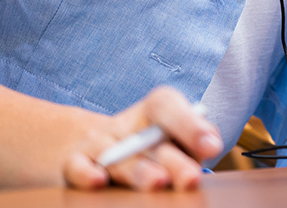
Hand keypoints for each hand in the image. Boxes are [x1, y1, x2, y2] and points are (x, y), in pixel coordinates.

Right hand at [62, 86, 222, 190]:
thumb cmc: (148, 146)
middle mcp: (126, 125)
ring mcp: (98, 143)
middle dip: (172, 160)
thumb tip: (211, 144)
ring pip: (117, 157)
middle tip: (190, 177)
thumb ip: (193, 140)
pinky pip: (77, 166)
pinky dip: (86, 173)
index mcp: (153, 112)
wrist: (93, 146)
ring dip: (137, 170)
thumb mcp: (171, 138)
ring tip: (157, 182)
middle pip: (149, 139)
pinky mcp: (73, 162)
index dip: (190, 124)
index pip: (167, 106)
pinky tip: (99, 181)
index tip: (213, 147)